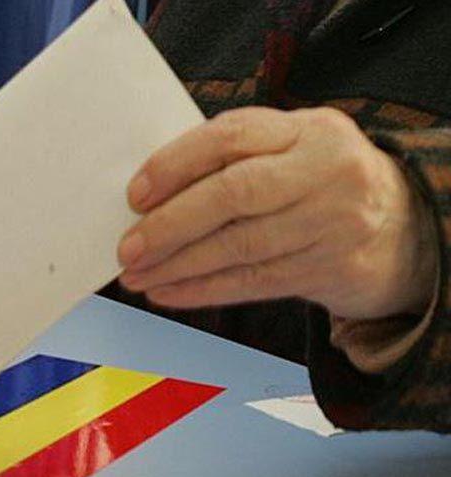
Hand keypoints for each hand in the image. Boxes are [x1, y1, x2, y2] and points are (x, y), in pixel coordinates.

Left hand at [118, 106, 437, 319]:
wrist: (402, 229)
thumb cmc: (320, 183)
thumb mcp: (293, 150)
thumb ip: (237, 160)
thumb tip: (150, 197)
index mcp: (308, 129)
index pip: (231, 136)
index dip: (176, 164)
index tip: (135, 195)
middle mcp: (325, 170)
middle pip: (234, 194)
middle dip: (171, 225)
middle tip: (128, 248)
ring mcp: (332, 221)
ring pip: (240, 246)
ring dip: (178, 267)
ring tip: (138, 277)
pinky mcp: (331, 268)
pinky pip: (254, 282)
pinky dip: (203, 290)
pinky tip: (169, 293)